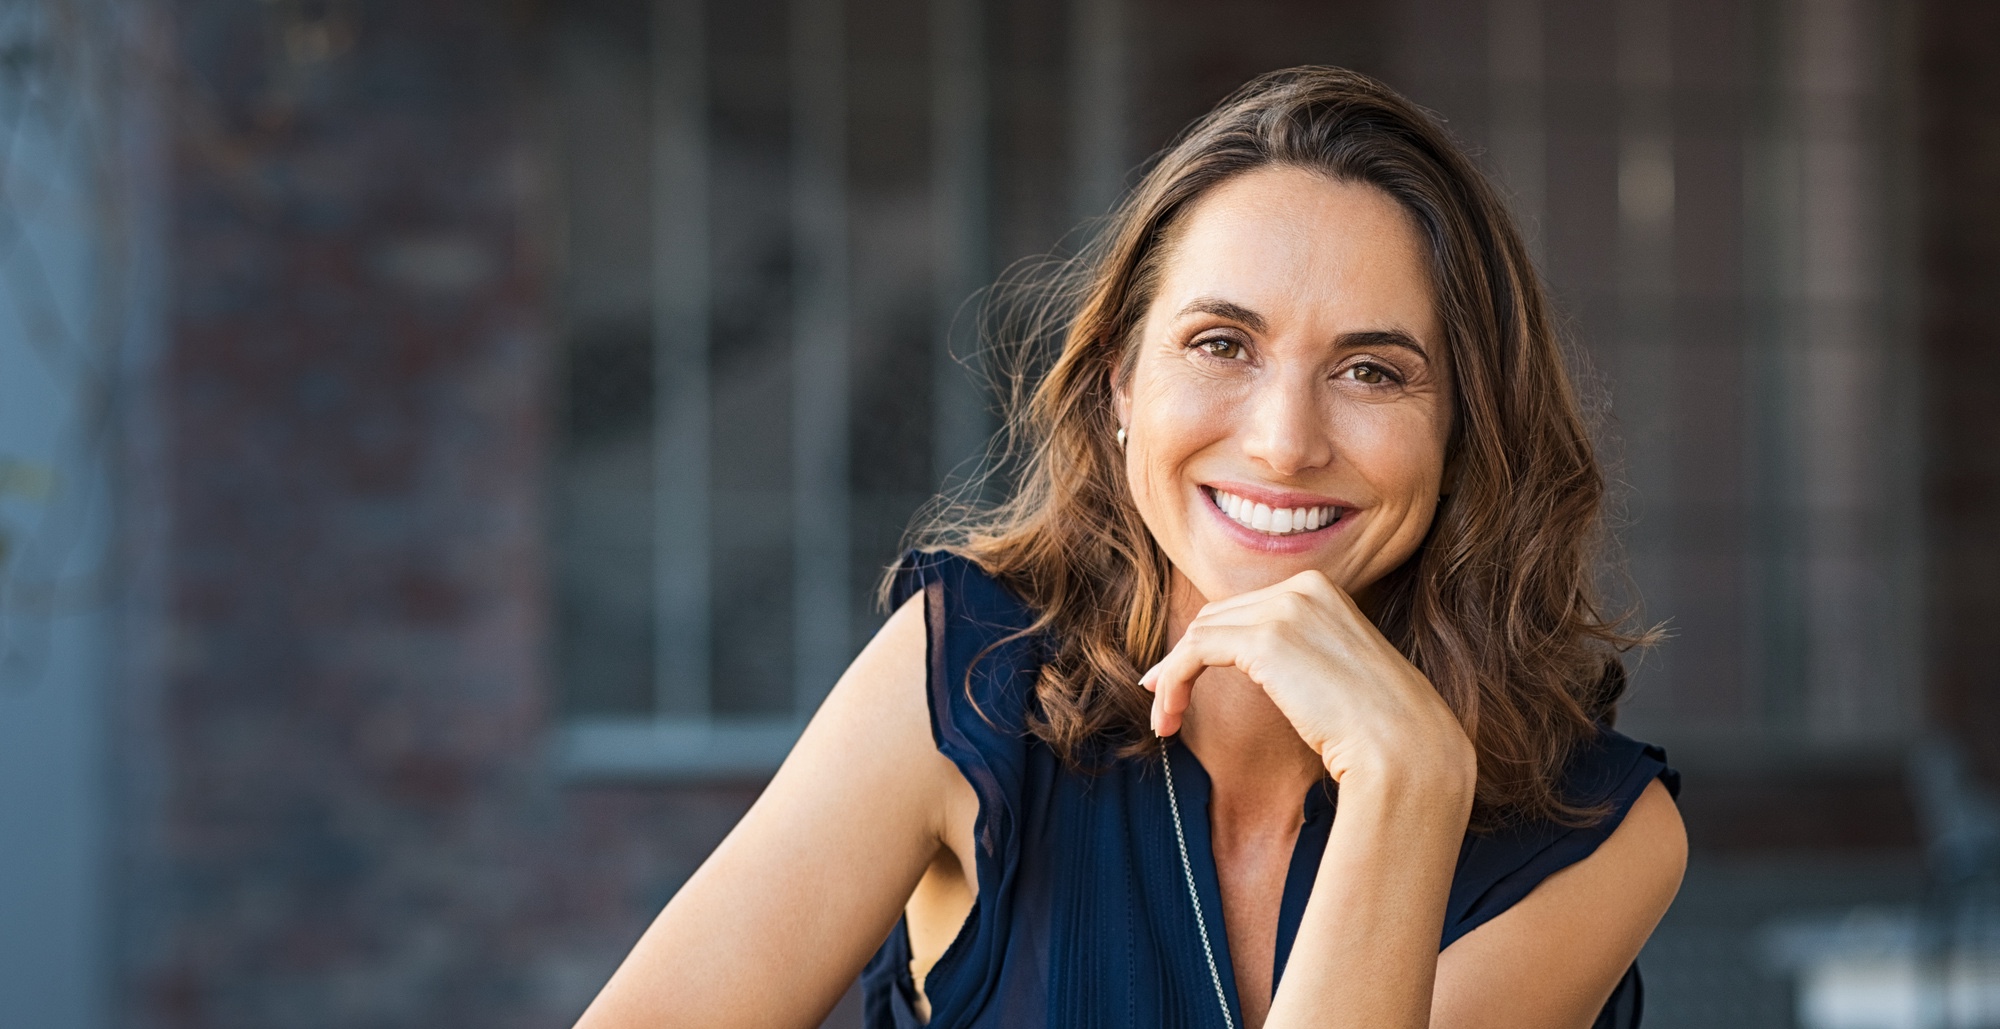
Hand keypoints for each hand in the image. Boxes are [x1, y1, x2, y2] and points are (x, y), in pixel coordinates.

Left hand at [1140, 570, 1473, 789]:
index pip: (1245, 609)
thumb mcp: (1337, 673)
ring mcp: (1285, 608)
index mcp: (1323, 589)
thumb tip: (1256, 665)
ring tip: (1164, 721)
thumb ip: (1299, 656)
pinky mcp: (1265, 639)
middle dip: (1183, 658)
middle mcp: (1303, 587)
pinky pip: (1194, 653)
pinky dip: (1172, 682)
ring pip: (1200, 634)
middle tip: (1163, 702)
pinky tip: (1167, 718)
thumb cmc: (1379, 728)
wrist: (1405, 750)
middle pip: (1218, 617)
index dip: (1207, 644)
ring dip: (1172, 678)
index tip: (1181, 680)